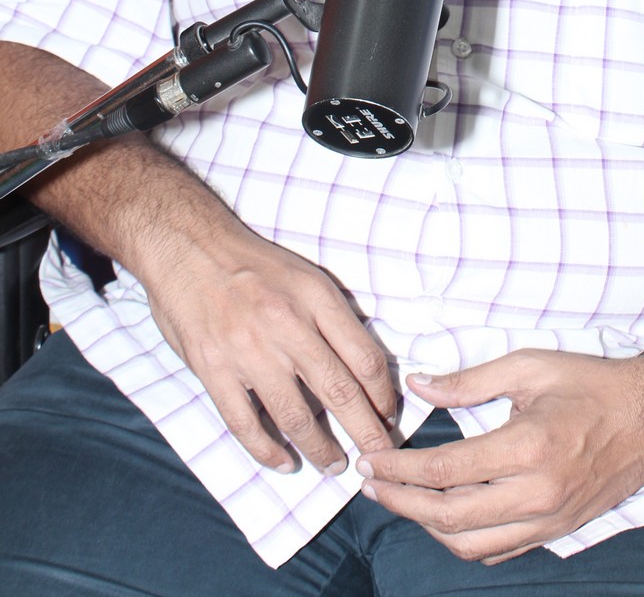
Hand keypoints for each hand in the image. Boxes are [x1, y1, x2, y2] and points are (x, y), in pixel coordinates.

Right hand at [143, 214, 395, 476]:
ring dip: (320, 449)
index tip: (389, 416)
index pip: (364, 356)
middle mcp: (288, 325)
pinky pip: (246, 423)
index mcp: (316, 298)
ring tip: (334, 464)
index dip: (383, 395)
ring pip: (296, 416)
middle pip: (339, 392)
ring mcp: (249, 351)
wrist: (188, 247)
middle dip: (365, 432)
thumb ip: (332, 316)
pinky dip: (267, 450)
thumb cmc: (252, 263)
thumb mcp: (305, 275)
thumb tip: (364, 364)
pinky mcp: (214, 370)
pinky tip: (283, 462)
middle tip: (379, 456)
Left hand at [355, 348, 643, 562]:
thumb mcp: (530, 366)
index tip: (371, 460)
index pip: (444, 472)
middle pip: (447, 517)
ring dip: (425, 526)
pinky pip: (497, 551)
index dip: (398, 470)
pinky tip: (443, 516)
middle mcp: (536, 494)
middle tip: (371, 483)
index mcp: (527, 448)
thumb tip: (418, 384)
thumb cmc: (592, 383)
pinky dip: (461, 540)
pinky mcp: (556, 532)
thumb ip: (469, 380)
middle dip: (399, 502)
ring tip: (400, 498)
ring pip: (468, 545)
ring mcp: (548, 521)